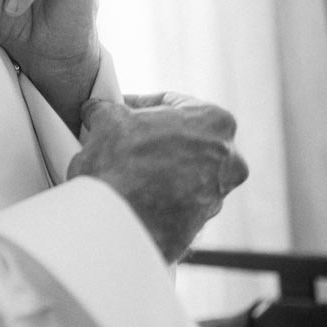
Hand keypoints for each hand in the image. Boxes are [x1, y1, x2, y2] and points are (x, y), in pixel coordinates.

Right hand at [68, 93, 248, 261]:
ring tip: (120, 165)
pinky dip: (156, 192)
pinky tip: (128, 189)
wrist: (120, 223)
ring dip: (155, 165)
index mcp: (215, 122)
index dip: (139, 104)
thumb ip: (106, 108)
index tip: (119, 109)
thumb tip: (97, 110)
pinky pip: (176, 198)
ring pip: (182, 168)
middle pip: (183, 136)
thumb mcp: (106, 119)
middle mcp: (228, 158)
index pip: (172, 102)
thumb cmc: (122, 164)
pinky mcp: (202, 223)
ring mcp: (218, 194)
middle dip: (152, 136)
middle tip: (119, 137)